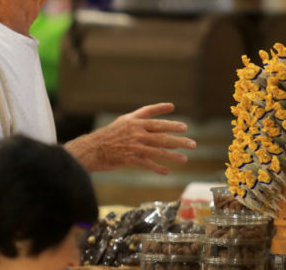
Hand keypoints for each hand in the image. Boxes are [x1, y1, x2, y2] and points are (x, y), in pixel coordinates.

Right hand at [65, 103, 195, 174]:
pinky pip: (147, 164)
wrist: (93, 149)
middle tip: (192, 144)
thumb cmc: (109, 134)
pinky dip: (158, 168)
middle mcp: (136, 132)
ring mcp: (134, 146)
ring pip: (158, 151)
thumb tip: (161, 113)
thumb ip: (141, 116)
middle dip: (179, 140)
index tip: (183, 124)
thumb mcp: (124, 120)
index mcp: (135, 122)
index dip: (168, 119)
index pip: (155, 119)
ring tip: (184, 159)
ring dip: (173, 156)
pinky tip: (167, 172)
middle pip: (162, 135)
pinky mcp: (130, 159)